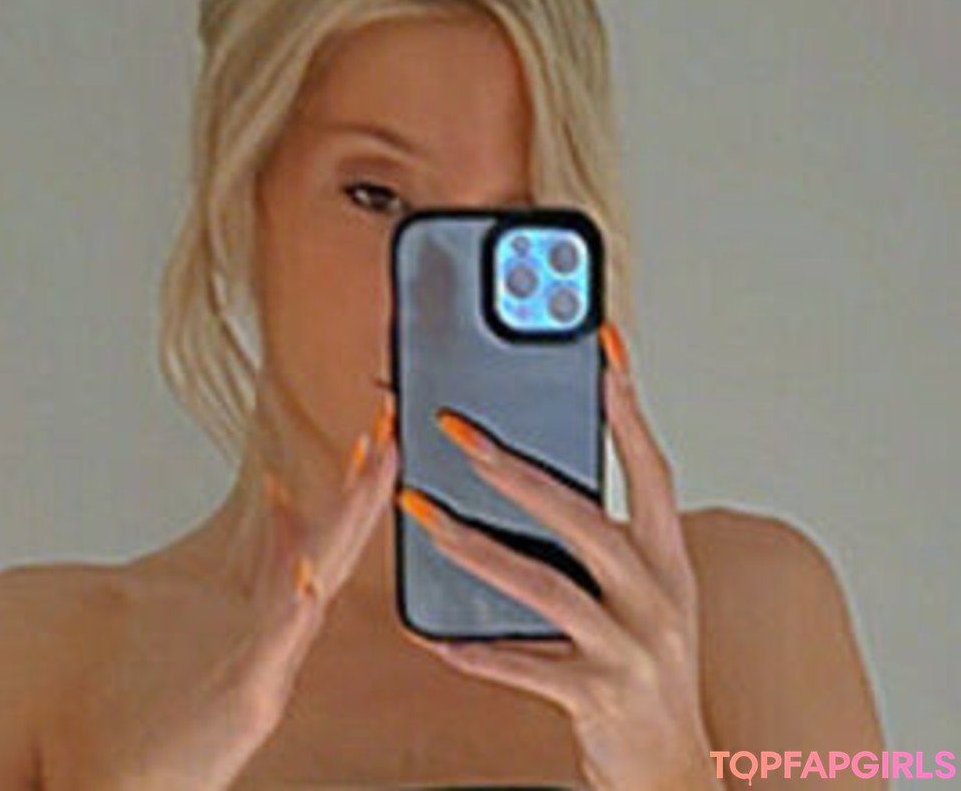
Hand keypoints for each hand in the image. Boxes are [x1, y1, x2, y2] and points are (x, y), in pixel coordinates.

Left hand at [73, 398, 399, 790]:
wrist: (141, 786)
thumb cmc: (176, 725)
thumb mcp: (234, 643)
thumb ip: (260, 580)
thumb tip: (280, 518)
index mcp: (278, 617)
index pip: (324, 535)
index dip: (352, 488)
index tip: (372, 439)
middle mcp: (283, 635)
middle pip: (334, 547)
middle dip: (363, 490)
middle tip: (386, 433)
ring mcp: (270, 663)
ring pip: (316, 581)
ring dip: (342, 529)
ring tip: (364, 479)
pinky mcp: (246, 696)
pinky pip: (276, 642)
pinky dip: (296, 609)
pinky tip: (309, 578)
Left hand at [397, 321, 718, 790]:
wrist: (674, 770)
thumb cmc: (651, 668)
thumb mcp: (649, 594)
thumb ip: (607, 540)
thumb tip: (534, 480)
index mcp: (669, 559)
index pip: (649, 467)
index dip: (626, 406)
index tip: (602, 349)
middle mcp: (658, 595)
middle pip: (581, 517)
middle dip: (513, 469)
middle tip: (457, 432)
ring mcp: (633, 647)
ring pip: (546, 585)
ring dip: (475, 549)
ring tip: (424, 517)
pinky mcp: (600, 696)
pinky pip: (527, 664)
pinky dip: (478, 647)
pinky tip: (435, 632)